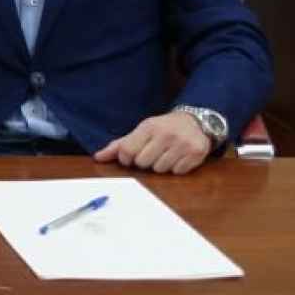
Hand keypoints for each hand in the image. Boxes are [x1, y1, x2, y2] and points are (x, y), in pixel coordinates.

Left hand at [94, 111, 211, 173]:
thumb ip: (119, 145)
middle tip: (151, 153)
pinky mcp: (197, 154)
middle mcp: (166, 134)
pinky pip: (177, 172)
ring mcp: (183, 144)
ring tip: (165, 154)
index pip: (127, 150)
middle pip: (143, 162)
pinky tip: (177, 157)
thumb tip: (98, 157)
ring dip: (160, 166)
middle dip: (144, 162)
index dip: (125, 158)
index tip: (130, 157)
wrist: (194, 122)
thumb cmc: (162, 128)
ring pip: (160, 170)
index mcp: (149, 127)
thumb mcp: (141, 131)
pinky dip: (175, 168)